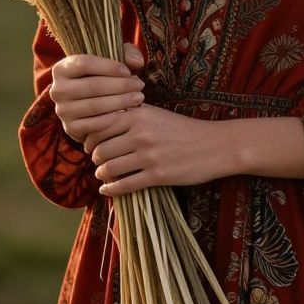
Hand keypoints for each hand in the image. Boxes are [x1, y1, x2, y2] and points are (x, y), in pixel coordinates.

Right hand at [49, 43, 145, 145]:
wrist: (93, 106)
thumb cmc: (104, 77)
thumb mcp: (113, 60)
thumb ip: (127, 54)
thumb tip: (136, 62)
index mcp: (62, 68)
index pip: (84, 64)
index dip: (109, 66)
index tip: (129, 71)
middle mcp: (57, 90)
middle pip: (92, 86)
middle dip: (120, 85)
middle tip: (140, 85)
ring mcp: (62, 111)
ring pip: (95, 106)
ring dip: (121, 102)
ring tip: (139, 98)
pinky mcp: (71, 128)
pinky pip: (95, 124)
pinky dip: (113, 119)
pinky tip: (128, 114)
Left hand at [85, 102, 220, 196]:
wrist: (214, 145)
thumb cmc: (183, 129)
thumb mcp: (156, 113)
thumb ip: (131, 114)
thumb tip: (102, 120)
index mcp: (139, 115)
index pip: (99, 125)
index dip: (89, 137)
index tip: (90, 144)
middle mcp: (140, 133)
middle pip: (101, 149)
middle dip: (95, 158)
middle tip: (97, 160)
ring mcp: (148, 155)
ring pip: (109, 168)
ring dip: (102, 174)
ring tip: (103, 174)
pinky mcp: (156, 176)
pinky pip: (123, 185)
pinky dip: (110, 190)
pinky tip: (107, 189)